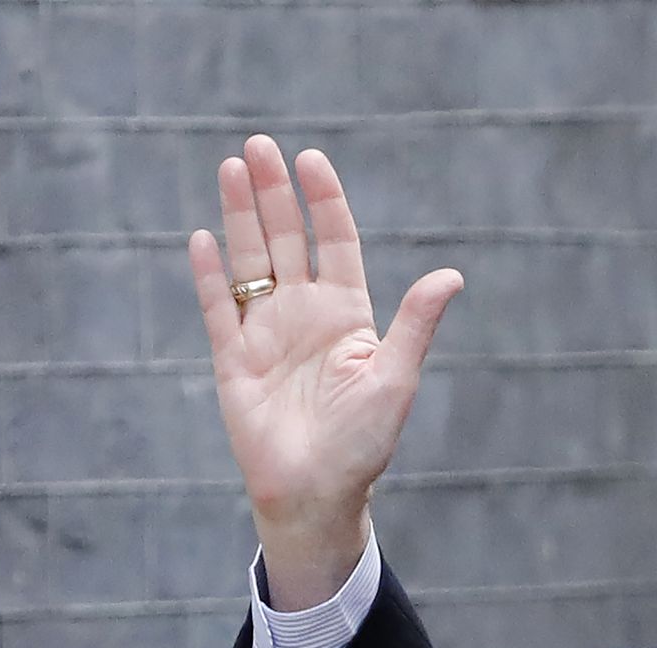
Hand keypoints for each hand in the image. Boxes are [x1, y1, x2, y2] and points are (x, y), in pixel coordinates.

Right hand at [188, 135, 462, 608]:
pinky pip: (218, 309)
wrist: (317, 493)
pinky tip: (204, 238)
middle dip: (274, 194)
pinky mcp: (232, 360)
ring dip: (240, 216)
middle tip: (260, 145)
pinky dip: (209, 276)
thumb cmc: (364, 443)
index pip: (335, 243)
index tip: (313, 160)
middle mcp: (305, 315)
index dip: (324, 202)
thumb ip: (415, 323)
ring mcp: (266, 334)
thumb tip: (452, 275)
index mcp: (348, 315)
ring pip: (249, 262)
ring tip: (232, 168)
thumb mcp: (395, 377)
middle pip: (286, 240)